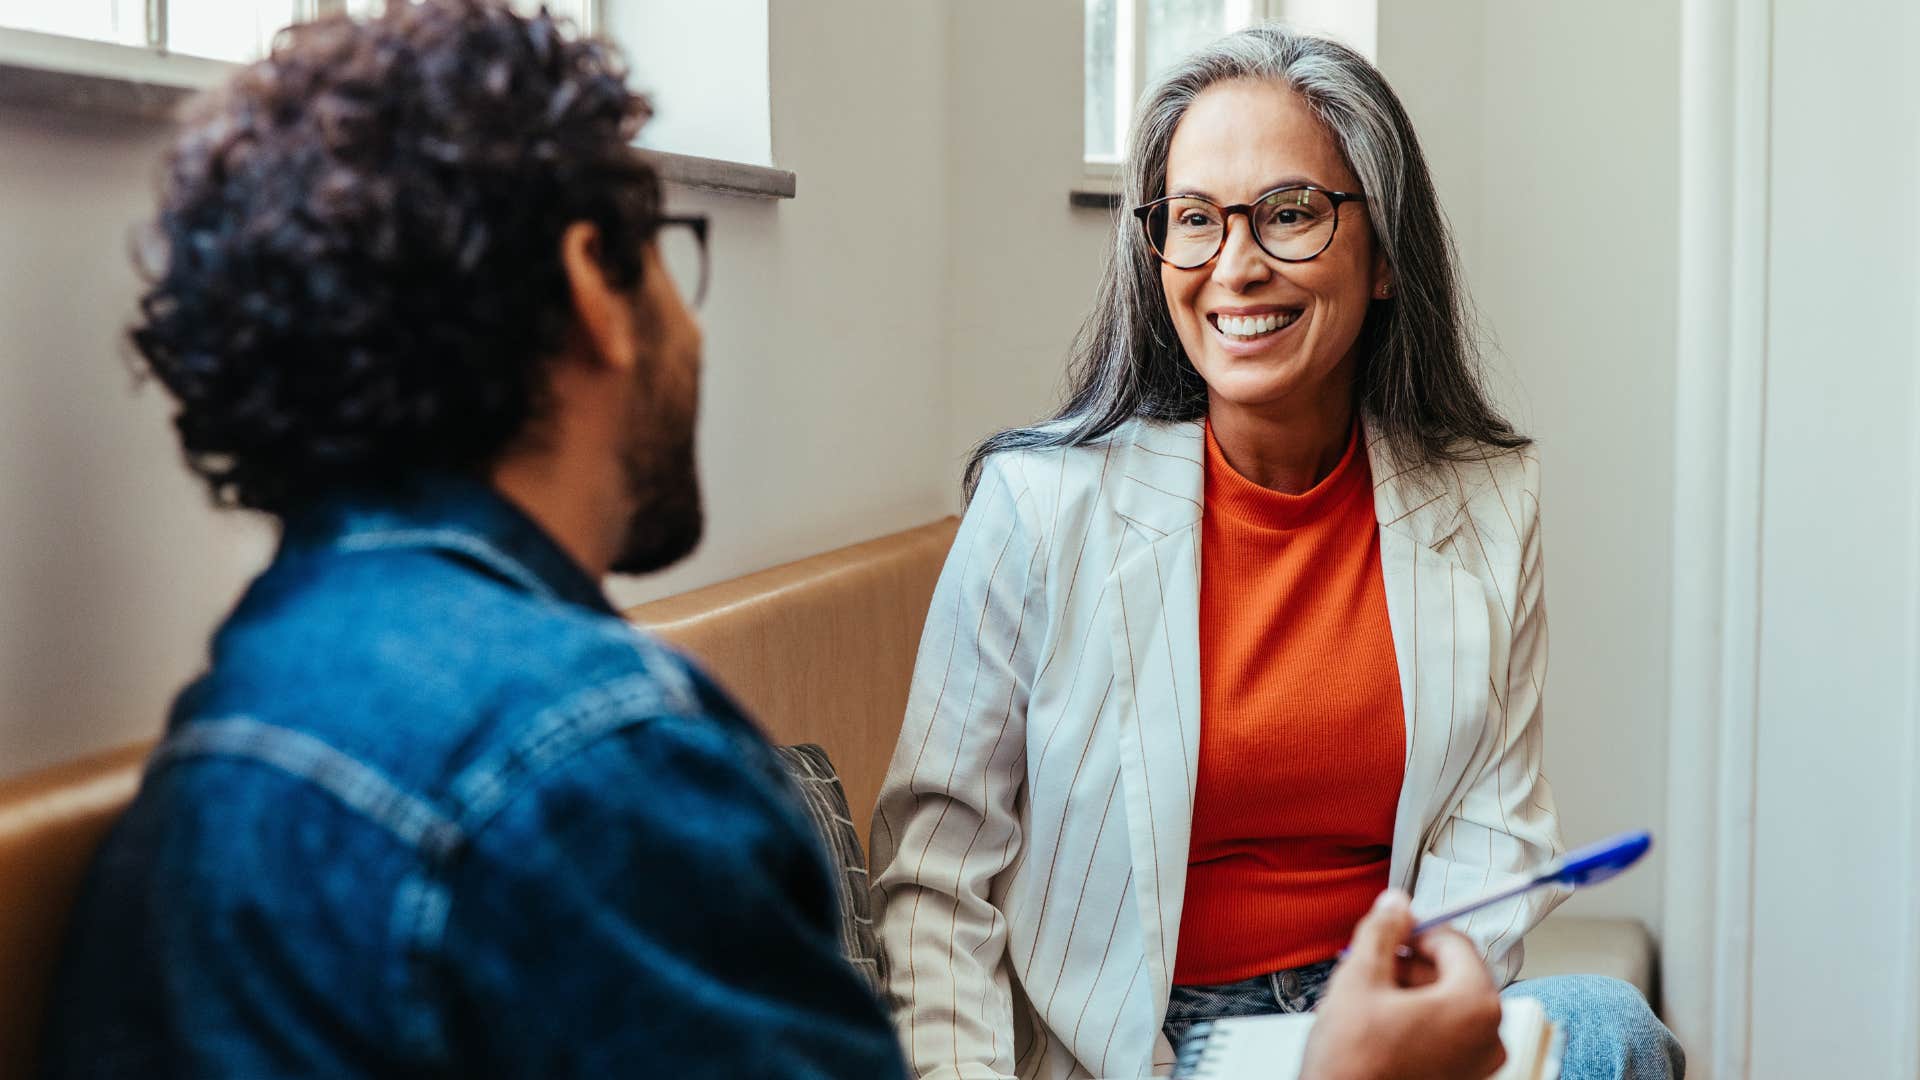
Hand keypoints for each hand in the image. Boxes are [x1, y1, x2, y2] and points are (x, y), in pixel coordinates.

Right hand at [1298, 890, 1506, 1079]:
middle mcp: (1488, 1037)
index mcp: (1475, 1005)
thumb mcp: (1359, 979)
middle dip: (1413, 963)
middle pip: (1456, 974)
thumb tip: (1394, 905)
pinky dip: (1419, 1020)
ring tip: (1372, 997)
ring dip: (1412, 991)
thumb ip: (1381, 932)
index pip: (1456, 942)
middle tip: (1376, 964)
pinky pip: (1447, 1034)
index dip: (1417, 929)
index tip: (1393, 931)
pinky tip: (1382, 1023)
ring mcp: (1478, 1065)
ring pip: (1449, 1005)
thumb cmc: (1355, 1064)